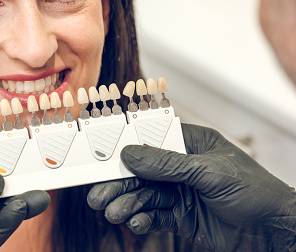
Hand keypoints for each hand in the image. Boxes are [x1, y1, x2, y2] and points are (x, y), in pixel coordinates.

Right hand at [87, 124, 295, 250]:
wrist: (275, 233)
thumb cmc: (254, 191)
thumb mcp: (209, 172)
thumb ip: (168, 164)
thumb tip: (131, 154)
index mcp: (191, 144)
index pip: (151, 140)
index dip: (125, 147)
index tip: (101, 156)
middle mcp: (182, 167)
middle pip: (141, 172)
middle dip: (119, 183)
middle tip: (98, 195)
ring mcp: (180, 192)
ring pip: (144, 195)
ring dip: (127, 204)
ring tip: (114, 213)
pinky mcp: (182, 216)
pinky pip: (155, 216)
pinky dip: (143, 220)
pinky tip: (138, 223)